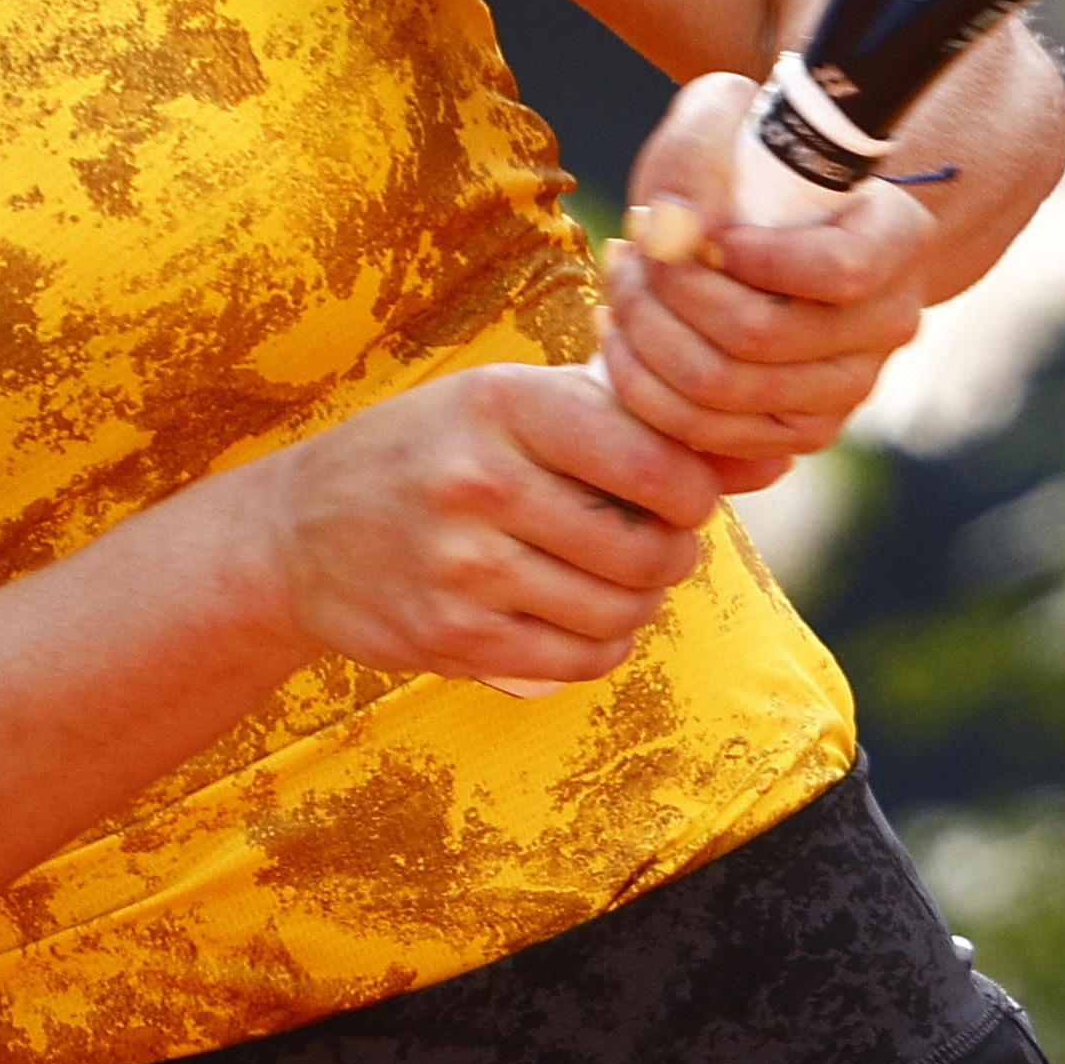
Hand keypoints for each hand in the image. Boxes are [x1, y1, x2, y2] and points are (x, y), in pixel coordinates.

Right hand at [246, 364, 722, 685]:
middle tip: (653, 543)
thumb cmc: (429, 453)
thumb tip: (768, 459)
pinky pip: (580, 658)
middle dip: (672, 554)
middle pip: (648, 546)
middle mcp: (479, 482)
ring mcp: (462, 566)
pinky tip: (578, 616)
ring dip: (639, 602)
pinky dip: (601, 644)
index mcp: (502, 405)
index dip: (694, 488)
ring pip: (621, 608)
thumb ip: (631, 424)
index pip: (653, 458)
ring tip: (612, 578)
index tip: (679, 493)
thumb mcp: (510, 405)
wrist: (296, 533)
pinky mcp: (453, 636)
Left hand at [595, 71, 939, 489]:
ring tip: (621, 284)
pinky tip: (625, 333)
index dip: (753, 258)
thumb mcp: (726, 114)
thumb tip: (675, 229)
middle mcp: (890, 321)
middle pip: (760, 339)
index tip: (705, 231)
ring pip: (724, 393)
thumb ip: (698, 150)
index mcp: (899, 237)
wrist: (775, 216)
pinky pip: (709, 435)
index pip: (841, 272)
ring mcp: (850, 387)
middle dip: (669, 293)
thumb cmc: (751, 159)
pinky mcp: (801, 430)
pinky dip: (647, 388)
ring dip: (646, 339)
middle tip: (630, 249)